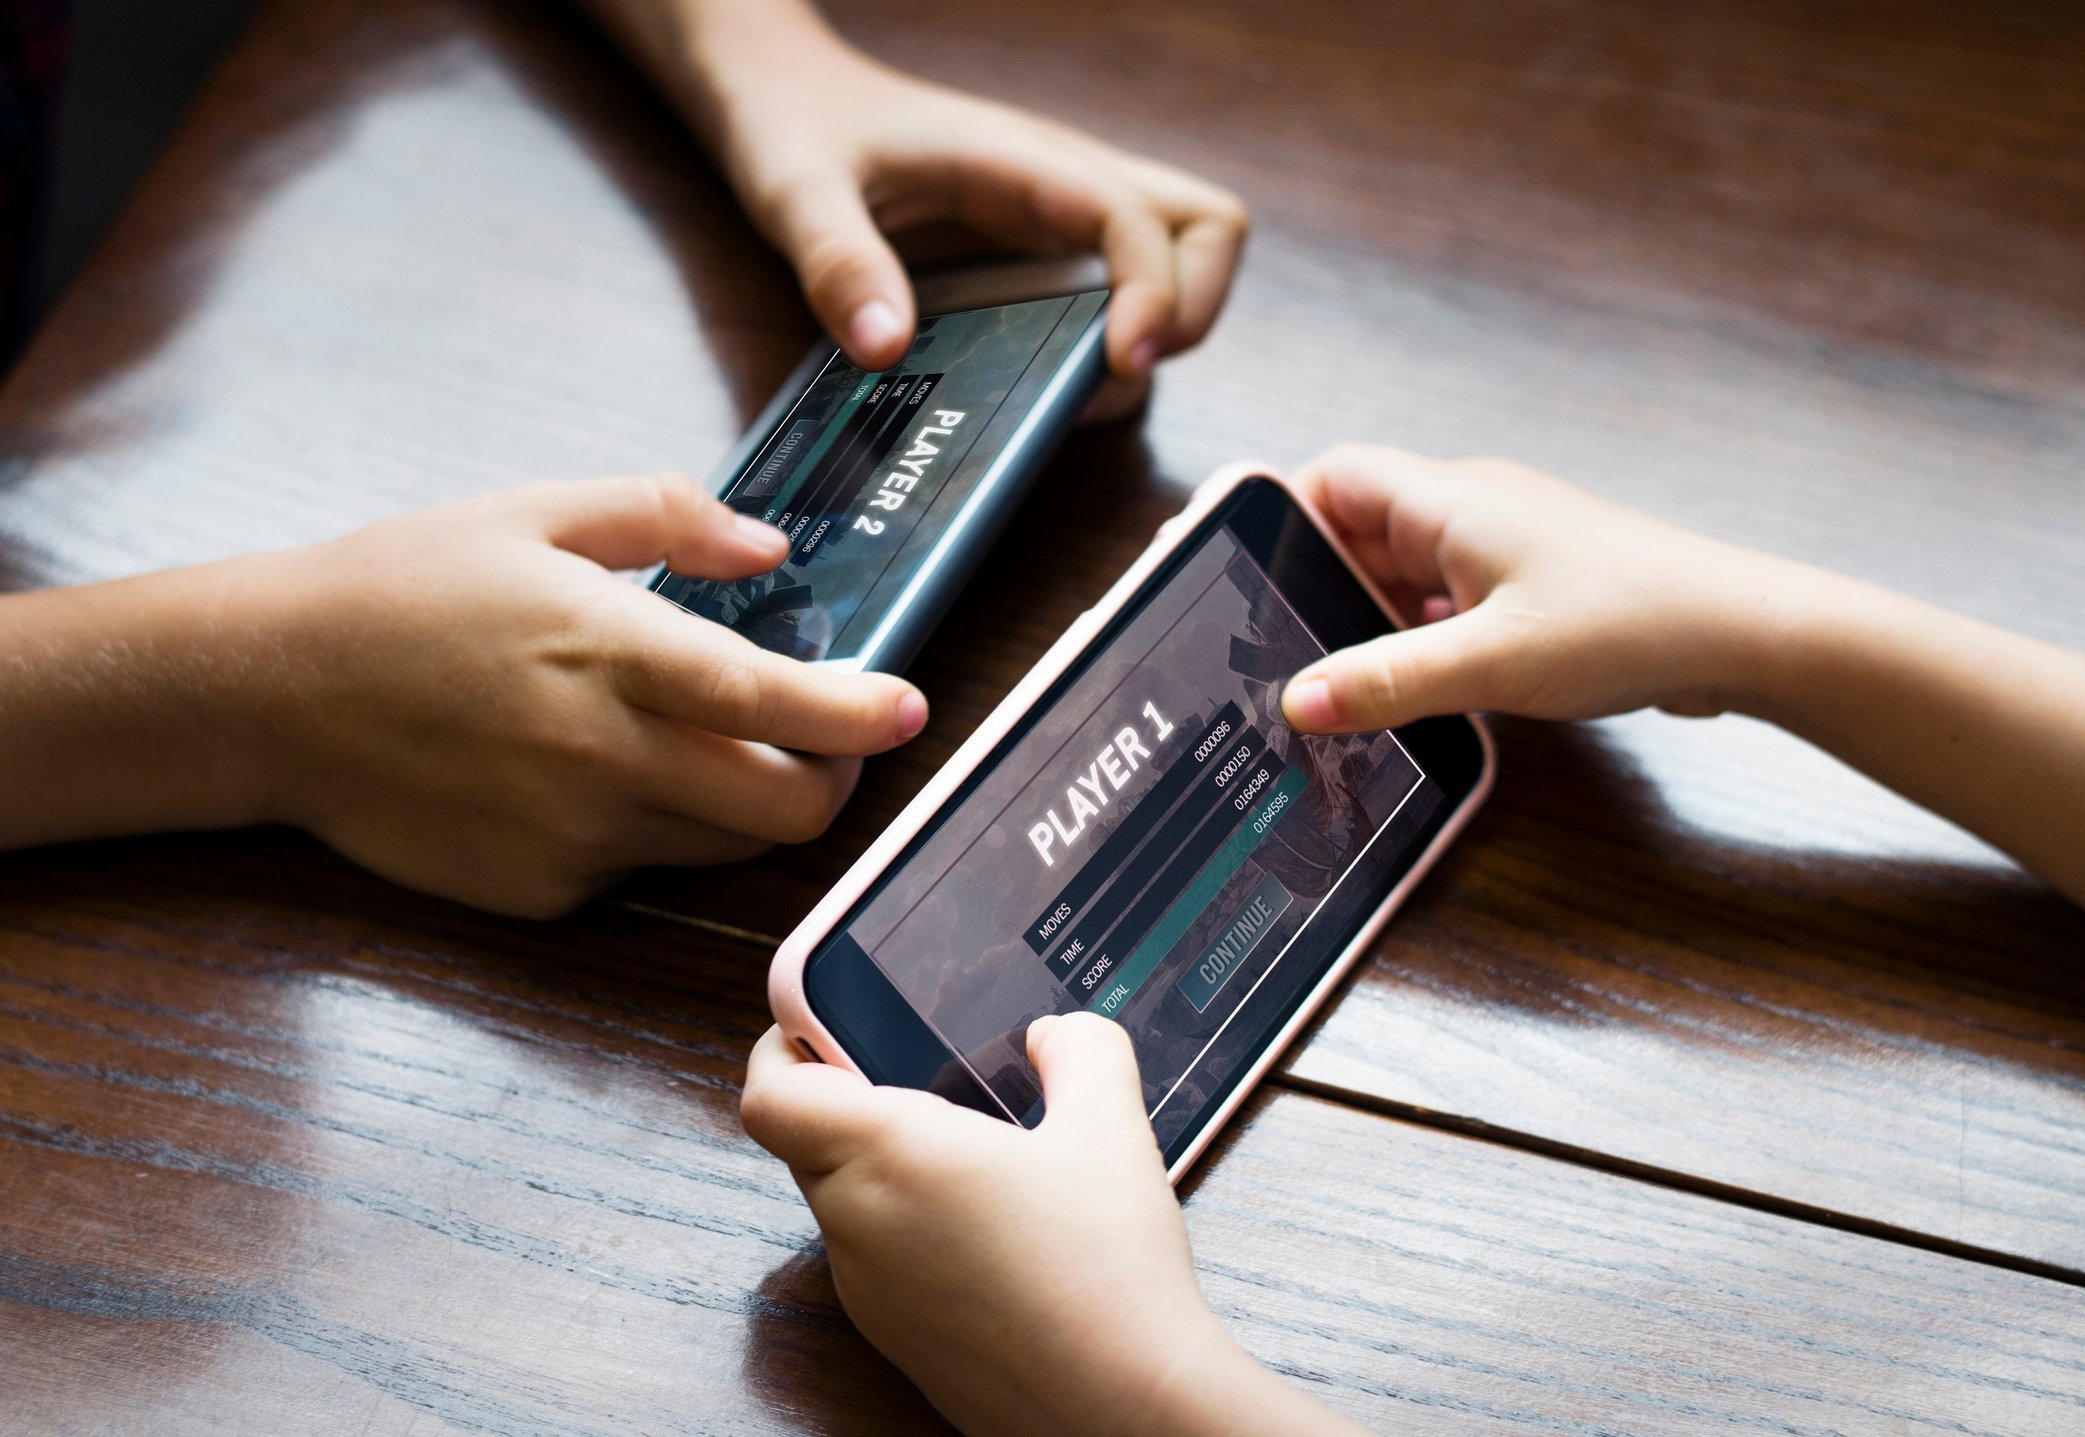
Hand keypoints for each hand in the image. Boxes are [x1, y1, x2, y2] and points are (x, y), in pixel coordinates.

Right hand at [244, 474, 924, 915]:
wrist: (268, 694)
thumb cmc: (401, 590)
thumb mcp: (534, 513)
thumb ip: (667, 516)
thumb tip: (768, 549)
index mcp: (609, 651)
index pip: (773, 701)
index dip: (859, 716)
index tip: (910, 707)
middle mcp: (602, 758)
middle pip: (783, 809)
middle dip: (832, 778)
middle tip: (829, 736)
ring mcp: (571, 837)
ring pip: (724, 844)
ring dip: (751, 802)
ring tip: (710, 740)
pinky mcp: (541, 890)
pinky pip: (643, 866)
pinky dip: (655, 827)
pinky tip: (595, 774)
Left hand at [704, 30, 1247, 416]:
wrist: (780, 90)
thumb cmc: (794, 124)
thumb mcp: (792, 190)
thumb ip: (836, 262)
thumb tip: (886, 348)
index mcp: (1017, 161)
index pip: (1136, 217)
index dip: (1153, 292)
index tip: (1119, 362)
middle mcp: (1062, 188)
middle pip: (1207, 230)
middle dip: (1192, 310)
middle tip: (1117, 372)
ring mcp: (1060, 224)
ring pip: (1177, 267)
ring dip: (1152, 339)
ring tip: (1071, 394)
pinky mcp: (1042, 257)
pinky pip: (1116, 299)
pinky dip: (1105, 349)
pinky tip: (1038, 382)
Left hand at [740, 1013, 1357, 1436]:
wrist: (1124, 1409)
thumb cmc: (1108, 1273)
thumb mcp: (1111, 1125)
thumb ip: (1080, 1049)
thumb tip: (1054, 1035)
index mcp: (889, 1153)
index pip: (770, 1094)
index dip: (779, 1045)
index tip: (813, 1020)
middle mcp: (860, 1223)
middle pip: (805, 1143)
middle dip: (845, 1099)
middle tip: (915, 1074)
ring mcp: (872, 1292)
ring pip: (842, 1204)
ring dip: (881, 1169)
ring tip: (971, 1153)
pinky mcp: (898, 1341)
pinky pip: (877, 1261)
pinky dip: (910, 1229)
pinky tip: (992, 1230)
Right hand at [1279, 445, 1801, 734]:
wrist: (1748, 635)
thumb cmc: (1633, 623)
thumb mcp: (1493, 661)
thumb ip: (1388, 682)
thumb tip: (1296, 700)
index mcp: (1450, 501)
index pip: (1332, 477)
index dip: (1280, 517)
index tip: (1239, 575)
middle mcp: (1470, 512)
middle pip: (1358, 531)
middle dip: (1315, 588)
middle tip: (1270, 652)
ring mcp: (1502, 550)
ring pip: (1401, 574)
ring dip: (1366, 622)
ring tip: (1328, 684)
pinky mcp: (1529, 589)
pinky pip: (1443, 604)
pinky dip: (1413, 641)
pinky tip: (1406, 691)